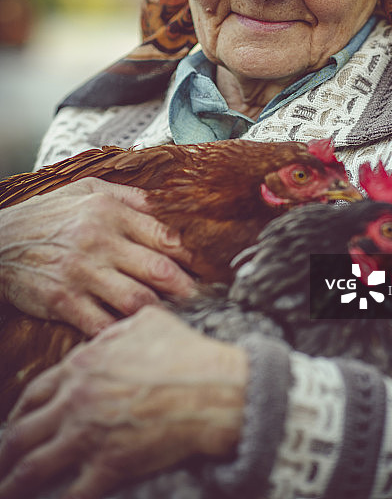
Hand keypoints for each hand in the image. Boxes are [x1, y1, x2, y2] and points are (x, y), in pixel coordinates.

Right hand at [0, 179, 196, 335]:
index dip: (194, 256)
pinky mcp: (63, 301)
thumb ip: (131, 197)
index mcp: (110, 211)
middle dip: (189, 289)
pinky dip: (124, 332)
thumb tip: (169, 203)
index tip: (209, 269)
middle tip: (205, 300)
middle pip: (159, 270)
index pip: (166, 235)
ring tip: (179, 319)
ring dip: (162, 312)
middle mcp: (99, 240)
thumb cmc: (49, 214)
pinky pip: (103, 324)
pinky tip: (137, 335)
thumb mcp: (88, 189)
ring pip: (137, 300)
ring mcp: (81, 272)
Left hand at [0, 307, 247, 498]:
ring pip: (34, 467)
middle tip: (2, 462)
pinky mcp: (108, 466)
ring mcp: (88, 435)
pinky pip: (71, 495)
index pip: (36, 393)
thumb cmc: (185, 351)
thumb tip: (109, 334)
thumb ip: (117, 329)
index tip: (15, 423)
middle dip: (7, 451)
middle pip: (23, 432)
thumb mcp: (148, 321)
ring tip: (7, 491)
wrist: (212, 387)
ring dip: (14, 483)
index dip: (21, 412)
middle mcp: (76, 401)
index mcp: (83, 365)